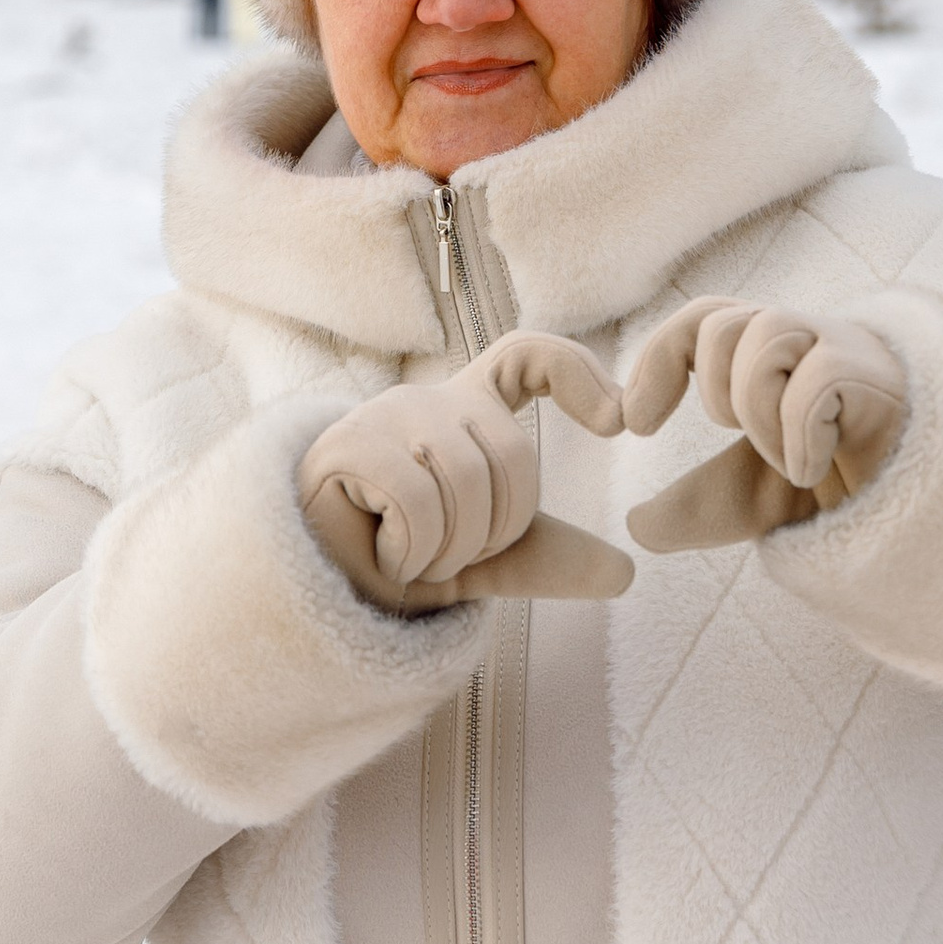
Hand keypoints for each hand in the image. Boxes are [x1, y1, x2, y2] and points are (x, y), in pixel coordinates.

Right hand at [299, 335, 629, 607]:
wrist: (316, 587)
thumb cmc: (402, 557)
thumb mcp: (485, 561)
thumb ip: (549, 558)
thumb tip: (626, 572)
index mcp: (469, 410)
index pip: (527, 355)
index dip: (577, 373)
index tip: (619, 421)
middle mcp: (432, 400)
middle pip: (515, 456)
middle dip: (497, 532)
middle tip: (447, 556)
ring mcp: (388, 417)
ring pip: (469, 482)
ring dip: (450, 549)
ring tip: (412, 558)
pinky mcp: (347, 445)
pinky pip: (420, 504)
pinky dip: (414, 553)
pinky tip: (385, 557)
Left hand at [622, 300, 907, 552]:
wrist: (916, 514)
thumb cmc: (838, 488)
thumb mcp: (751, 505)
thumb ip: (694, 508)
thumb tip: (637, 526)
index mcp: (766, 357)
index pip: (700, 319)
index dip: (657, 359)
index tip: (634, 424)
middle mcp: (803, 340)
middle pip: (725, 320)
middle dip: (716, 393)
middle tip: (745, 444)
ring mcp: (844, 350)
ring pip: (768, 332)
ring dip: (759, 411)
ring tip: (787, 459)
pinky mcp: (881, 379)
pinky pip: (818, 377)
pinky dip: (799, 436)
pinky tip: (817, 469)